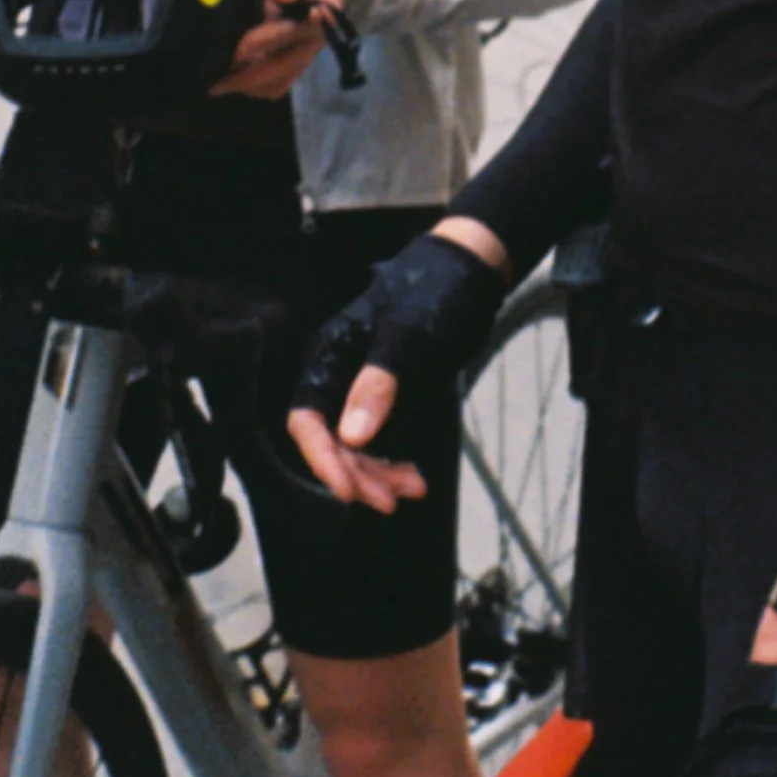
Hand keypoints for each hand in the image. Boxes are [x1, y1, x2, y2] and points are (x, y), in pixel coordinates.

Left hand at [211, 0, 353, 102]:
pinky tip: (233, 78)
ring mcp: (305, 52)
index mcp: (320, 14)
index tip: (235, 50)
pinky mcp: (296, 58)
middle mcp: (314, 40)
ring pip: (279, 82)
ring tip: (218, 83)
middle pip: (282, 68)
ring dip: (250, 85)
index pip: (288, 33)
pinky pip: (278, 83)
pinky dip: (255, 86)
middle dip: (248, 76)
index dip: (260, 43)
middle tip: (214, 81)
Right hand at [285, 219, 508, 514]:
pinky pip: (381, 443)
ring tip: (410, 491)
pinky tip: (415, 480)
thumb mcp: (407, 338)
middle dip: (357, 474)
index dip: (322, 459)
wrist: (470, 274)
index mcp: (329, 356)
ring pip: (357, 449)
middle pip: (332, 442)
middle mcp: (339, 376)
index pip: (307, 420)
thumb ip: (378, 384)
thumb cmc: (433, 294)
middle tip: (388, 502)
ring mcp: (364, 389)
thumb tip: (351, 437)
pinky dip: (394, 464)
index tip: (346, 491)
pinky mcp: (390, 398)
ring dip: (379, 474)